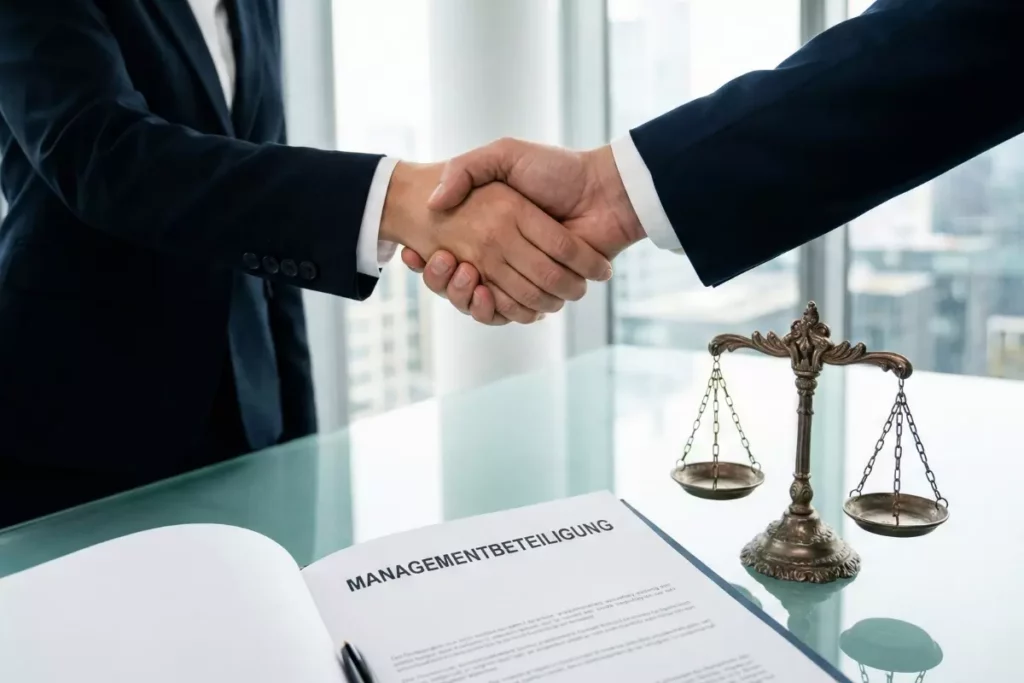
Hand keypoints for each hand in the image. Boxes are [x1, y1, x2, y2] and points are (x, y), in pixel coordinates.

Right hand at [381, 160, 612, 323]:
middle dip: (442, 280)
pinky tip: (480, 290)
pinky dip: (493, 309)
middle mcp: (504, 255)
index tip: (415, 254)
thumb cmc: (557, 170)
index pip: (448, 254)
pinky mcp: (543, 292)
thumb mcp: (505, 155)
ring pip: (480, 302)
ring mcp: (523, 276)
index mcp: (492, 228)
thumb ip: (467, 169)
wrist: (604, 192)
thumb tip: (433, 202)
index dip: (429, 260)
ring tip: (461, 273)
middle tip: (440, 262)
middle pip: (459, 284)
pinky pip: (510, 311)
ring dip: (462, 295)